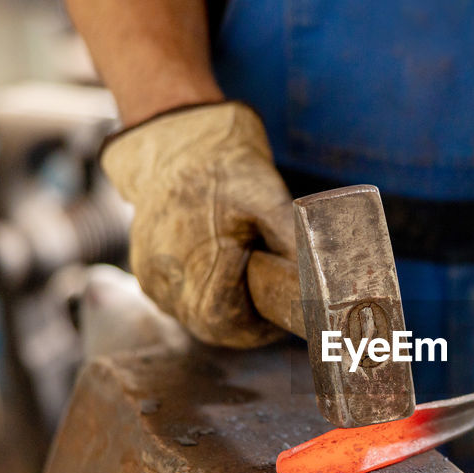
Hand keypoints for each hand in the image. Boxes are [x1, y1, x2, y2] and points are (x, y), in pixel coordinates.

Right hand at [100, 102, 303, 347]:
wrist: (179, 144)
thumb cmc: (226, 171)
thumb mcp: (269, 202)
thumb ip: (295, 244)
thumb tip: (326, 281)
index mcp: (196, 264)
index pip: (227, 324)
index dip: (258, 328)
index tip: (278, 314)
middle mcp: (166, 279)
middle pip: (212, 327)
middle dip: (244, 321)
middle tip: (269, 299)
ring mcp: (153, 278)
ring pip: (195, 317)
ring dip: (224, 309)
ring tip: (246, 279)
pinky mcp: (147, 273)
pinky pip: (180, 301)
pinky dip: (204, 295)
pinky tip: (221, 271)